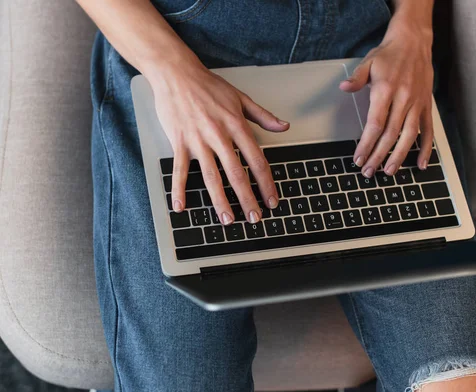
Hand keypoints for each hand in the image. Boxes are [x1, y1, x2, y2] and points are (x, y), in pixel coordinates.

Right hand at [146, 54, 288, 224]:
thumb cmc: (209, 85)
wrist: (177, 73)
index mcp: (237, 126)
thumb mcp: (241, 98)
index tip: (272, 200)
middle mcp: (220, 135)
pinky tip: (181, 206)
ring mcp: (199, 140)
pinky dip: (179, 189)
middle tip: (255, 218)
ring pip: (212, 177)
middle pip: (237, 173)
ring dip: (220, 201)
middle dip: (248, 199)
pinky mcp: (179, 142)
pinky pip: (180, 170)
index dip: (267, 183)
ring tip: (227, 220)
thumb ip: (263, 116)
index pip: (257, 160)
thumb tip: (284, 126)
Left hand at [340, 14, 434, 176]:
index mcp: (386, 90)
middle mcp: (403, 99)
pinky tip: (421, 164)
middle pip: (390, 134)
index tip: (358, 158)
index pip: (375, 124)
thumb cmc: (389, 54)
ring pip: (409, 135)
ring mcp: (417, 103)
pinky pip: (428, 130)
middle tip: (368, 172)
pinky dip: (426, 148)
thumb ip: (357, 78)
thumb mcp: (368, 62)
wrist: (414, 41)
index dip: (367, 144)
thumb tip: (344, 88)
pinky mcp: (427, 105)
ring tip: (389, 171)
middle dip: (378, 155)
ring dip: (400, 156)